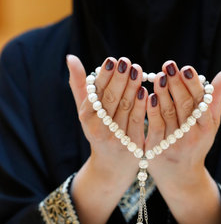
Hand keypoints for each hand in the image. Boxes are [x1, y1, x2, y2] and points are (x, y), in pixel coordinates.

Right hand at [66, 54, 146, 223]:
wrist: (111, 165)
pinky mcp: (133, 145)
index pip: (96, 93)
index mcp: (86, 117)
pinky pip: (139, 121)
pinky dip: (143, 105)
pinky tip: (147, 91)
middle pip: (110, 99)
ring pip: (126, 108)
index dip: (104, 76)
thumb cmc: (99, 129)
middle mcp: (99, 129)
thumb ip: (81, 84)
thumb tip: (70, 58)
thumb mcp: (87, 110)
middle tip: (127, 62)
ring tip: (138, 70)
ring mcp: (116, 138)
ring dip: (132, 88)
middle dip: (119, 79)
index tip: (112, 60)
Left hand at [145, 61, 220, 194]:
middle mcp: (192, 136)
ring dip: (163, 93)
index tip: (186, 68)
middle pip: (184, 106)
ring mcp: (174, 143)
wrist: (180, 176)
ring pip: (168, 114)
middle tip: (169, 65)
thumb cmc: (196, 142)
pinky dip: (151, 110)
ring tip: (158, 76)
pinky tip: (147, 95)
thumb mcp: (210, 124)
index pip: (200, 102)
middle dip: (176, 84)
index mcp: (207, 127)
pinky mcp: (156, 149)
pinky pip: (154, 126)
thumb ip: (215, 99)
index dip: (193, 85)